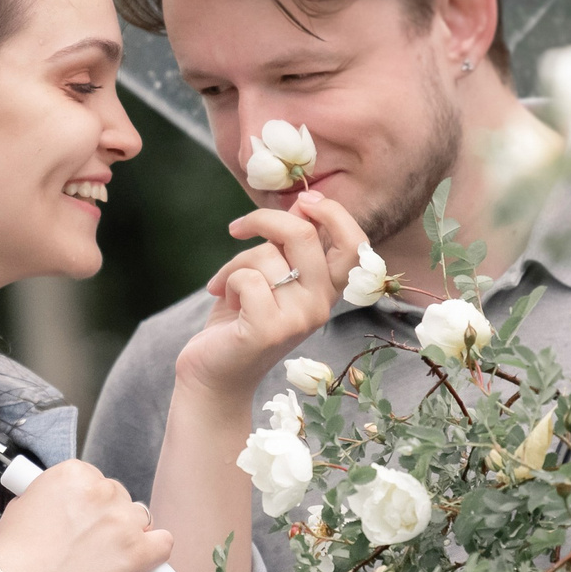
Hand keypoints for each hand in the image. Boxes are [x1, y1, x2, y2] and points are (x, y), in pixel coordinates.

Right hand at [0, 459, 172, 571]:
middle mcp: (102, 490)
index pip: (96, 480)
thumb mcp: (22, 505)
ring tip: (101, 561)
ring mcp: (123, 521)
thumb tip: (64, 503)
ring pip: (140, 521)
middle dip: (108, 520)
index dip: (88, 504)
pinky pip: (164, 544)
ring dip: (127, 537)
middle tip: (87, 546)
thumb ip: (52, 496)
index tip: (80, 521)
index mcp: (73, 473)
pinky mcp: (139, 552)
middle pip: (120, 498)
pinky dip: (153, 553)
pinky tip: (136, 564)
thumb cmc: (14, 556)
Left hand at [174, 191, 370, 400]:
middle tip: (239, 228)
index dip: (333, 212)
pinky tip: (225, 301)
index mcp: (328, 290)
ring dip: (235, 263)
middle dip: (265, 220)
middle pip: (304, 234)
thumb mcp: (270, 272)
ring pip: (266, 256)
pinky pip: (247, 279)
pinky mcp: (269, 330)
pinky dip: (226, 281)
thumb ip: (288, 244)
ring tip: (226, 287)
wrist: (214, 371)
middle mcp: (321, 305)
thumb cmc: (241, 317)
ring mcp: (298, 320)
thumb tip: (301, 206)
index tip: (302, 201)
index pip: (356, 243)